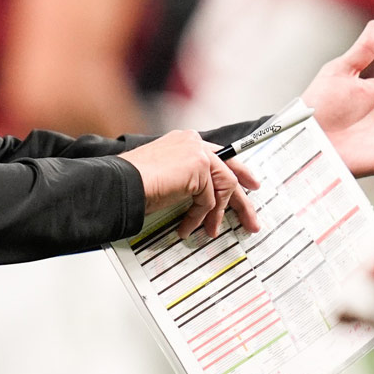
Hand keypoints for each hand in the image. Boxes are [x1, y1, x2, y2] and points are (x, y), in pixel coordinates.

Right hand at [119, 130, 260, 237]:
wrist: (121, 184)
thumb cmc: (133, 183)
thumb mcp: (165, 177)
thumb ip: (186, 180)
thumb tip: (202, 201)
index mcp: (185, 142)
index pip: (219, 157)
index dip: (237, 173)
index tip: (249, 185)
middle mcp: (193, 143)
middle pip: (229, 170)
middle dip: (242, 199)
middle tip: (251, 219)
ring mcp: (198, 153)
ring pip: (224, 186)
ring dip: (217, 214)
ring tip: (211, 231)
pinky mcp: (199, 167)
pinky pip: (209, 200)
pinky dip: (199, 217)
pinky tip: (187, 226)